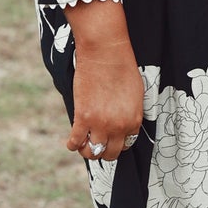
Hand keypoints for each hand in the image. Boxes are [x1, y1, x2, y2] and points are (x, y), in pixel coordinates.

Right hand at [64, 0, 144, 161]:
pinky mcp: (82, 117)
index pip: (126, 145)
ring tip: (83, 144)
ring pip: (92, 152)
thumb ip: (130, 112)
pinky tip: (71, 142)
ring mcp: (100, 124)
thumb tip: (122, 121)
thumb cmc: (122, 68)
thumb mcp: (136, 94)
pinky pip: (75, 141)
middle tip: (96, 144)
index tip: (110, 139)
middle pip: (110, 153)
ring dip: (87, 151)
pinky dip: (72, 144)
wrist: (106, 53)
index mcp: (133, 121)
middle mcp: (118, 127)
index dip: (117, 143)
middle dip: (104, 151)